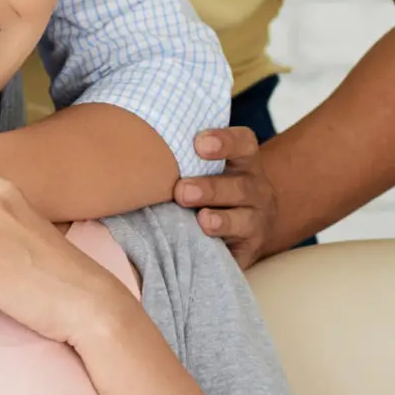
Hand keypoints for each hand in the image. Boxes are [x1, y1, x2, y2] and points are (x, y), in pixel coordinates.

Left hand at [174, 126, 278, 267]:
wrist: (247, 222)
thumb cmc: (214, 185)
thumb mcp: (207, 166)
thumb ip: (183, 157)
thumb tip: (139, 150)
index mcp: (243, 161)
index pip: (243, 144)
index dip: (225, 142)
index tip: (200, 143)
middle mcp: (254, 189)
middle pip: (240, 186)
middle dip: (210, 188)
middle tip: (182, 191)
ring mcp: (255, 220)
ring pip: (244, 220)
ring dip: (221, 220)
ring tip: (201, 220)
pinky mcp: (249, 250)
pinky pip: (239, 252)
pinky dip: (223, 250)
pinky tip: (204, 248)